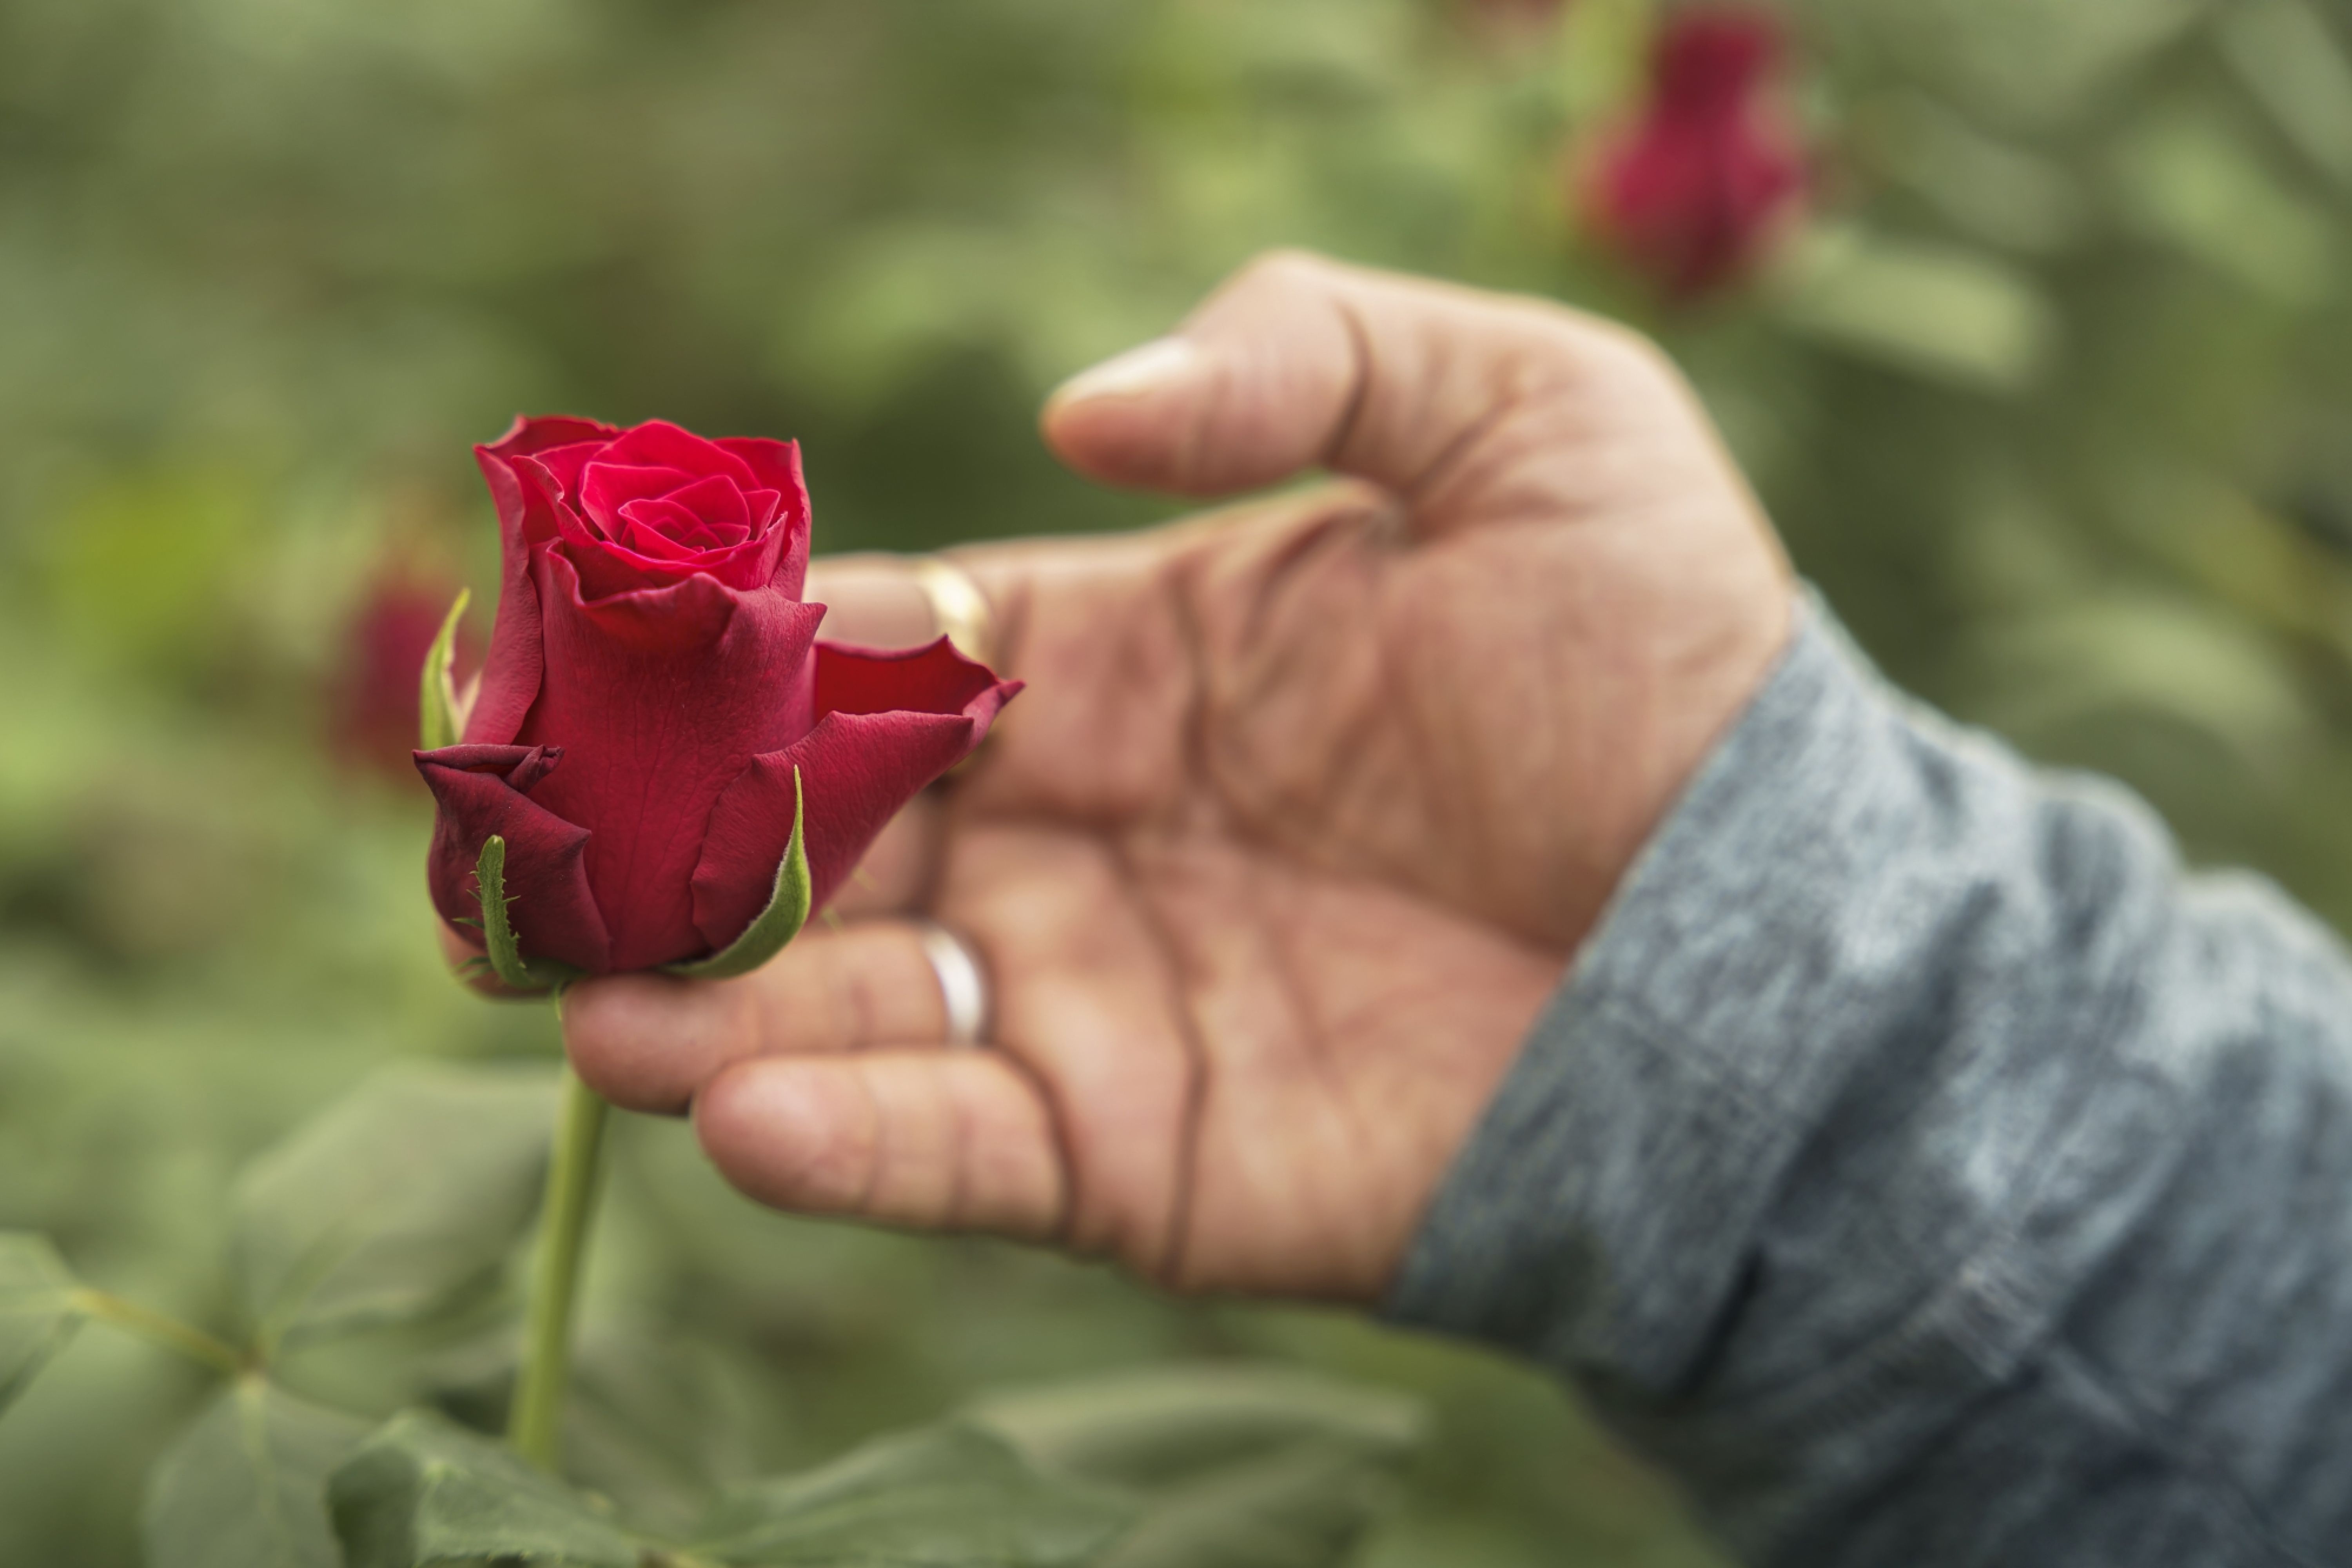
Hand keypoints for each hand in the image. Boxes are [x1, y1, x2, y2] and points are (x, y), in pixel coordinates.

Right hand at [560, 251, 1792, 1301]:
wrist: (1780, 931)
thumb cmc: (1669, 660)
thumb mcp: (1521, 419)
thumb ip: (1300, 354)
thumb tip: (1079, 410)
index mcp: (1127, 662)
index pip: (884, 647)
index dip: (745, 649)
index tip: (612, 647)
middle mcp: (1079, 835)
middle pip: (823, 842)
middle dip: (679, 851)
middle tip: (533, 859)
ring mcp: (1101, 1003)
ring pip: (855, 1011)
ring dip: (712, 1013)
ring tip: (585, 1006)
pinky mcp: (1149, 1159)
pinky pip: (966, 1151)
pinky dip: (850, 1140)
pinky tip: (736, 1117)